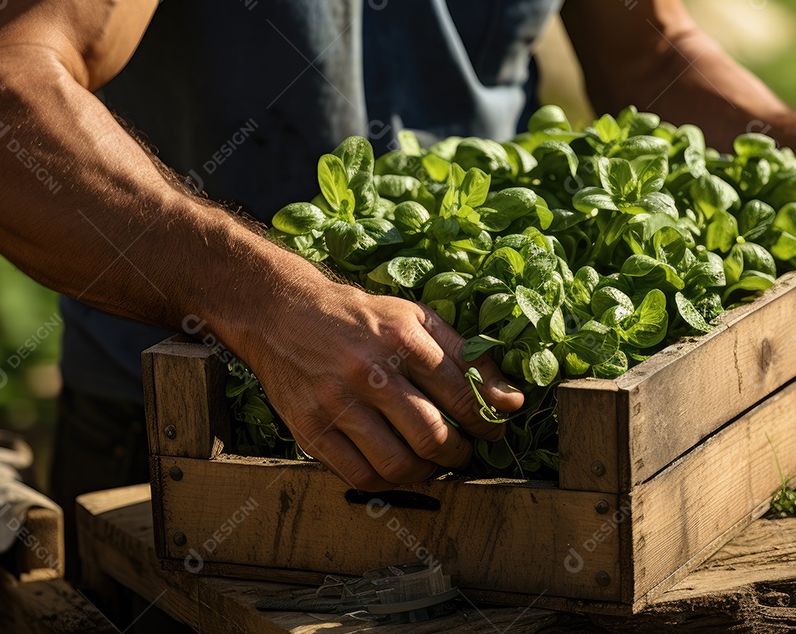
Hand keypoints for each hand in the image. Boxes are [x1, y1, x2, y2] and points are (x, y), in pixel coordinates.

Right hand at [244, 280, 523, 490]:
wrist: (283, 312)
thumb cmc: (362, 318)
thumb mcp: (416, 319)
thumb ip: (467, 357)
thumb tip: (513, 400)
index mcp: (402, 339)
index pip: (461, 397)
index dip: (486, 423)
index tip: (492, 431)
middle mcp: (370, 372)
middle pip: (431, 436)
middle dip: (459, 454)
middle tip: (463, 452)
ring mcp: (336, 403)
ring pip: (397, 464)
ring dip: (426, 473)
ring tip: (431, 463)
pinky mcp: (310, 428)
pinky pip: (359, 476)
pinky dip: (386, 482)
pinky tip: (396, 467)